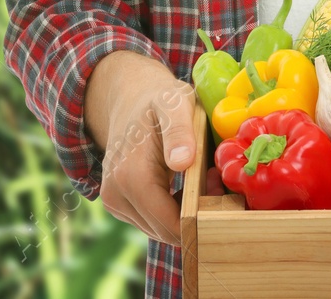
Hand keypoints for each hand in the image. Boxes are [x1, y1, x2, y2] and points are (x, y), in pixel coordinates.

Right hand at [83, 50, 197, 245]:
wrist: (129, 99)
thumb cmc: (158, 100)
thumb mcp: (174, 104)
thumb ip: (179, 131)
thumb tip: (181, 162)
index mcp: (130, 175)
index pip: (170, 223)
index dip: (201, 215)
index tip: (217, 185)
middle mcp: (115, 194)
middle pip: (167, 230)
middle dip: (196, 214)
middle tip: (214, 179)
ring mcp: (113, 201)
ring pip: (160, 230)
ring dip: (184, 212)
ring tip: (200, 178)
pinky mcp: (117, 204)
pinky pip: (151, 221)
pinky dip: (171, 210)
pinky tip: (182, 185)